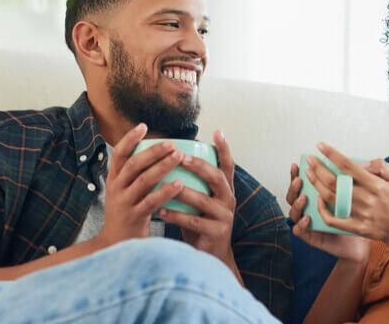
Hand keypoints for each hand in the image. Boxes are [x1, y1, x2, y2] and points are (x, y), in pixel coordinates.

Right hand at [97, 123, 186, 245]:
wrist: (116, 245)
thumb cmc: (126, 214)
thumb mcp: (123, 192)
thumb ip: (134, 176)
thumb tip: (154, 153)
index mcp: (113, 180)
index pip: (118, 154)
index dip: (130, 139)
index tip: (144, 126)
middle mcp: (115, 189)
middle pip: (133, 165)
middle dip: (153, 152)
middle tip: (172, 143)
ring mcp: (123, 204)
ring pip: (143, 181)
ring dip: (162, 166)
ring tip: (179, 156)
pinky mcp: (134, 218)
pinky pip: (151, 202)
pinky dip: (165, 192)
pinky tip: (178, 183)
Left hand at [158, 130, 236, 262]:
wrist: (210, 256)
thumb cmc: (200, 222)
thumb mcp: (201, 201)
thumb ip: (194, 183)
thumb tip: (171, 157)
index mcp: (224, 190)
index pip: (228, 165)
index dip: (225, 149)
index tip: (217, 131)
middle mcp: (228, 200)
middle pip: (217, 178)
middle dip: (199, 166)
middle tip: (181, 157)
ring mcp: (223, 217)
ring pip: (203, 200)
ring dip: (183, 192)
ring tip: (164, 185)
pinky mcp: (215, 233)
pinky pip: (193, 222)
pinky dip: (175, 216)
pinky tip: (160, 211)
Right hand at [287, 162, 369, 262]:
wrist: (360, 243)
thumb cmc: (358, 219)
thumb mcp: (355, 197)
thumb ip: (352, 181)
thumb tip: (357, 164)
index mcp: (316, 196)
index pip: (302, 182)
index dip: (297, 173)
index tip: (300, 163)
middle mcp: (309, 208)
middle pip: (293, 195)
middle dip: (294, 186)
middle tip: (299, 179)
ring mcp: (307, 223)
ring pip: (293, 212)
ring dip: (297, 204)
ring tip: (304, 197)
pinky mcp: (310, 236)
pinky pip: (299, 231)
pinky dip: (301, 224)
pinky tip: (307, 218)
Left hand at [302, 143, 388, 245]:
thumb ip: (380, 166)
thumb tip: (362, 162)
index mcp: (375, 185)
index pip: (348, 165)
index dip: (332, 154)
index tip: (321, 146)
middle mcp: (366, 198)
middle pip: (334, 181)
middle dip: (318, 167)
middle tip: (310, 159)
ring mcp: (359, 214)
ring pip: (330, 197)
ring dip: (316, 183)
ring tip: (309, 173)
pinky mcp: (355, 227)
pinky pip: (333, 219)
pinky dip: (322, 209)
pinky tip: (317, 199)